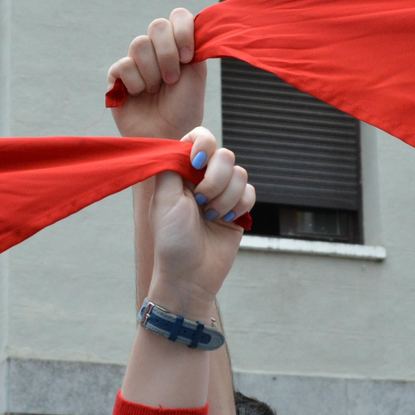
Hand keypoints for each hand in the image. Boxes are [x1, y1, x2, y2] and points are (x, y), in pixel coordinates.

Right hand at [109, 10, 206, 140]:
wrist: (167, 135)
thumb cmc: (185, 108)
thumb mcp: (197, 74)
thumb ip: (194, 45)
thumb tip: (189, 21)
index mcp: (178, 44)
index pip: (178, 16)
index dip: (182, 31)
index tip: (188, 57)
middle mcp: (156, 48)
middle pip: (157, 26)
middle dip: (168, 54)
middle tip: (172, 79)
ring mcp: (135, 60)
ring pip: (139, 44)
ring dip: (153, 72)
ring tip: (155, 90)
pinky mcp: (116, 75)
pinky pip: (124, 65)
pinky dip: (137, 83)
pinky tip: (140, 95)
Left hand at [146, 128, 253, 316]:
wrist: (190, 275)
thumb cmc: (172, 240)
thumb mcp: (164, 198)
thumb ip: (173, 165)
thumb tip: (185, 144)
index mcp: (181, 172)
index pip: (198, 139)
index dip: (203, 144)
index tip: (197, 164)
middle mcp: (202, 179)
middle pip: (224, 154)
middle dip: (215, 180)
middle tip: (200, 201)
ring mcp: (221, 194)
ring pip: (240, 173)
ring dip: (225, 197)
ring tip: (210, 216)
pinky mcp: (238, 209)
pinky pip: (250, 192)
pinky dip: (238, 206)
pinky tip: (225, 221)